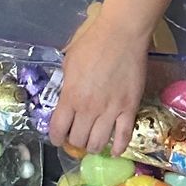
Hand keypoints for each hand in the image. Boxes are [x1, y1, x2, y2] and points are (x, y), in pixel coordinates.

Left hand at [48, 8, 150, 159]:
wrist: (121, 35)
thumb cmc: (92, 43)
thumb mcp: (69, 63)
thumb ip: (66, 85)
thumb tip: (66, 97)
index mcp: (70, 96)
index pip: (58, 130)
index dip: (56, 138)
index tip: (57, 138)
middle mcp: (89, 108)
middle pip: (78, 140)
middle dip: (75, 142)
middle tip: (77, 137)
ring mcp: (111, 110)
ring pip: (98, 143)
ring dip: (93, 147)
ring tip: (92, 142)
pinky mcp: (129, 108)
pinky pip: (124, 136)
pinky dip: (118, 147)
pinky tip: (115, 150)